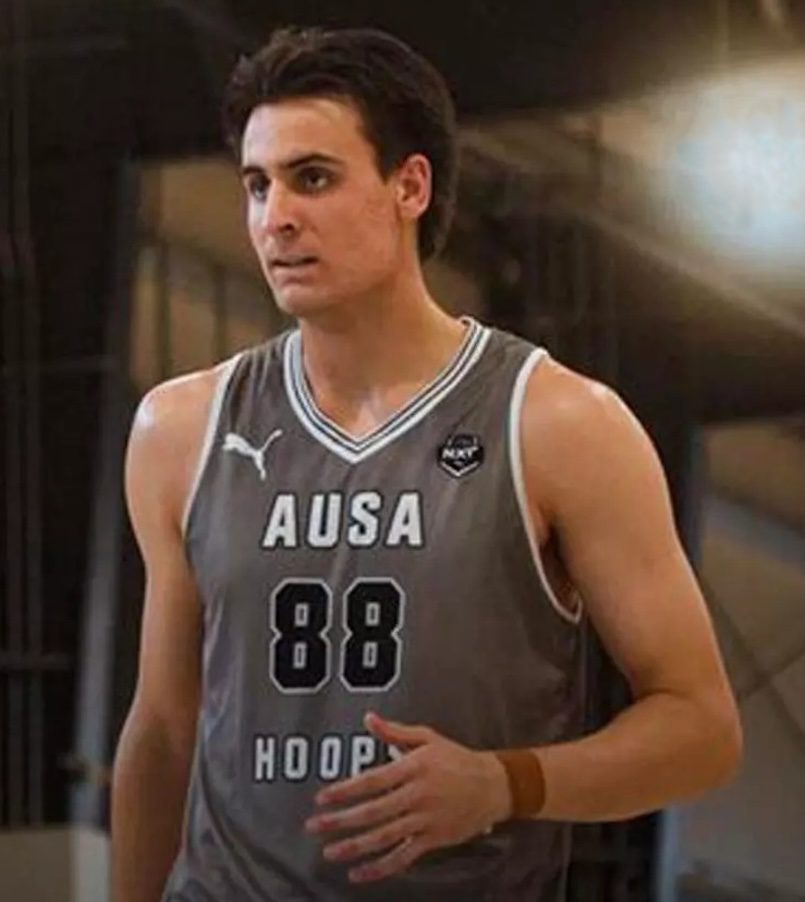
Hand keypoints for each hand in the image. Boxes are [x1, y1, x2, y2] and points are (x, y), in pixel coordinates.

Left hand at [304, 711, 510, 883]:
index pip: (371, 781)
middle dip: (340, 820)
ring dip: (354, 846)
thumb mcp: (427, 737)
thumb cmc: (457, 759)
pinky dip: (381, 867)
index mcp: (413, 767)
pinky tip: (360, 872)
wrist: (493, 785)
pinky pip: (403, 857)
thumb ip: (394, 731)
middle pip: (372, 811)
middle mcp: (417, 795)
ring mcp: (425, 819)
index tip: (322, 798)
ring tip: (330, 852)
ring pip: (384, 836)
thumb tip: (368, 718)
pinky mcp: (433, 839)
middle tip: (315, 826)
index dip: (344, 790)